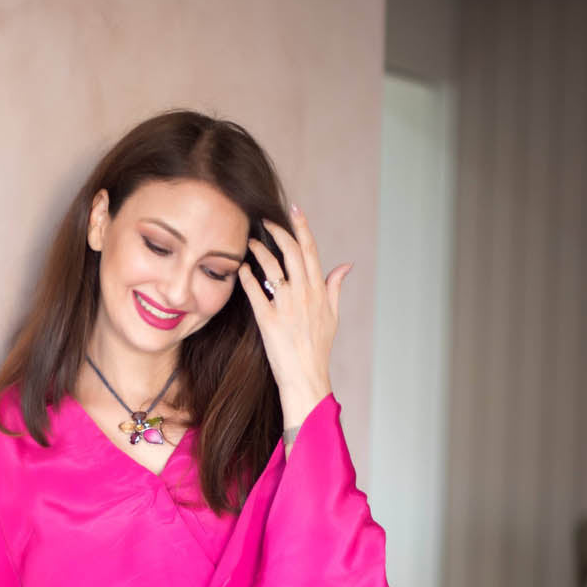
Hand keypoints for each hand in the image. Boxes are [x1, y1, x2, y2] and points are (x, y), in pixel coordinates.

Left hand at [237, 206, 351, 432]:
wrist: (305, 376)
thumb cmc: (317, 347)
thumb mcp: (332, 315)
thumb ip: (335, 287)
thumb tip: (345, 266)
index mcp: (319, 291)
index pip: (311, 250)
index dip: (302, 227)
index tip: (294, 209)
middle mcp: (304, 294)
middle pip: (291, 252)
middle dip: (278, 231)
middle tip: (264, 221)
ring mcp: (286, 306)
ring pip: (272, 267)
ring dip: (259, 250)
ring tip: (250, 242)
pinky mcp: (268, 320)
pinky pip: (255, 291)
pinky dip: (247, 276)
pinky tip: (241, 268)